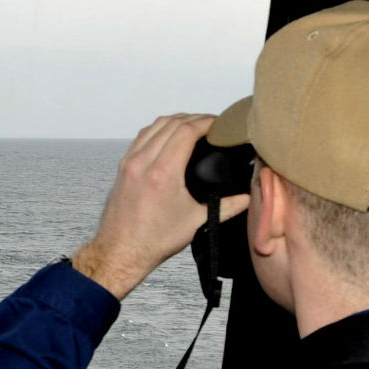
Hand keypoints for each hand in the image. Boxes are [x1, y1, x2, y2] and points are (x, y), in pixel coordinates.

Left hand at [72, 114, 250, 299]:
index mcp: (163, 172)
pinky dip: (158, 129)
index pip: (186, 130)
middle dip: (193, 118)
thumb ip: (226, 207)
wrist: (120, 250)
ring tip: (193, 126)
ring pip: (154, 126)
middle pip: (171, 123)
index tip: (219, 123)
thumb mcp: (196, 222)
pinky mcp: (123, 166)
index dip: (206, 121)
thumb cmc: (153, 240)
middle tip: (211, 124)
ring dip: (175, 120)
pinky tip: (169, 136)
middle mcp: (143, 161)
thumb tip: (247, 198)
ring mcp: (130, 162)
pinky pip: (142, 136)